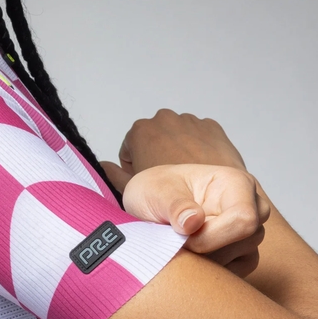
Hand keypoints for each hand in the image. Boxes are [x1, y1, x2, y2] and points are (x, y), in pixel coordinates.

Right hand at [103, 110, 246, 188]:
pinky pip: (200, 136)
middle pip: (154, 139)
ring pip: (178, 136)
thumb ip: (114, 175)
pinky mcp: (212, 127)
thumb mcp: (135, 189)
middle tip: (169, 181)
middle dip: (157, 155)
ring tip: (187, 176)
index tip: (150, 182)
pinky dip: (199, 148)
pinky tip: (201, 168)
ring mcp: (189, 121)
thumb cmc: (172, 194)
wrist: (215, 199)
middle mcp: (164, 119)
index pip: (130, 149)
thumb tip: (102, 166)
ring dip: (178, 150)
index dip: (137, 168)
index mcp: (141, 130)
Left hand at [122, 164, 270, 277]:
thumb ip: (174, 205)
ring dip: (203, 260)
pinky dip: (209, 271)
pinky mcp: (245, 255)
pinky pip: (236, 273)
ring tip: (179, 242)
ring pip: (239, 260)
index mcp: (236, 183)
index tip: (181, 235)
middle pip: (243, 242)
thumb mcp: (156, 191)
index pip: (243, 219)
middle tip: (175, 239)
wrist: (151, 207)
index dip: (211, 236)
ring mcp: (251, 232)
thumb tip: (194, 221)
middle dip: (205, 248)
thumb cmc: (156, 191)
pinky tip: (190, 254)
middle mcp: (253, 206)